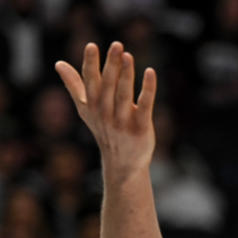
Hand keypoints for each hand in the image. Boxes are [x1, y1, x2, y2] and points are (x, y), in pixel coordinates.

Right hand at [55, 41, 156, 178]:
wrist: (122, 163)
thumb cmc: (104, 130)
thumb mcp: (86, 109)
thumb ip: (74, 85)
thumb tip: (59, 63)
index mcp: (92, 105)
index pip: (90, 81)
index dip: (90, 64)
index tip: (91, 46)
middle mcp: (105, 113)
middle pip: (108, 85)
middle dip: (111, 65)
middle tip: (117, 45)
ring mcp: (123, 122)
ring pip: (124, 94)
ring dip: (126, 74)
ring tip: (128, 56)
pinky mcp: (141, 128)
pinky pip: (145, 106)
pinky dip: (148, 89)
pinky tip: (150, 72)